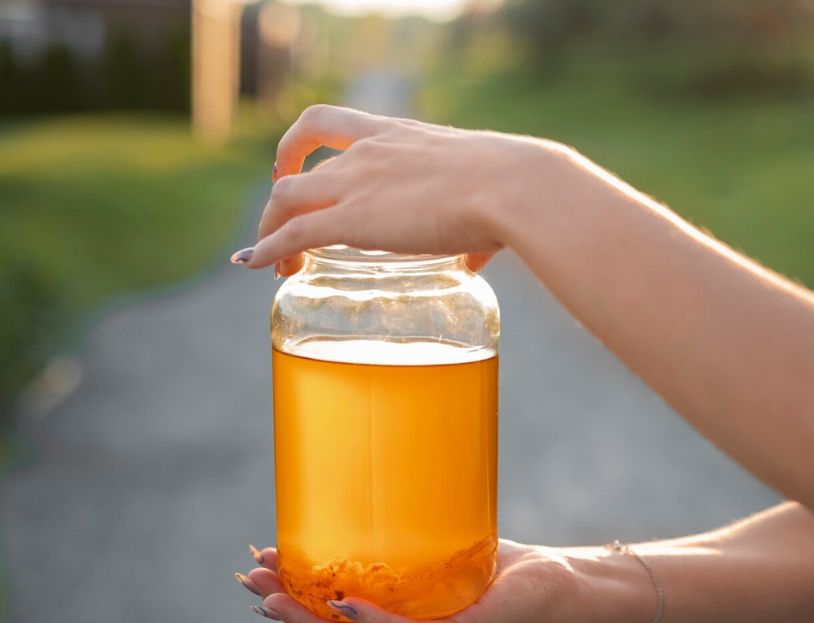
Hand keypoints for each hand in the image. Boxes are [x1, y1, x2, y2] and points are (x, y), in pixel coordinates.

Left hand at [234, 104, 562, 276]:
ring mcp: (356, 183)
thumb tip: (475, 260)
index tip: (293, 168)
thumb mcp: (483, 197)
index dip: (299, 144)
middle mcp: (367, 153)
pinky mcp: (354, 218)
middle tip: (280, 230)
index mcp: (395, 135)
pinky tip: (257, 265)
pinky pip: (294, 233)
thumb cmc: (511, 188)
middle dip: (282, 199)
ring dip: (269, 229)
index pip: (328, 123)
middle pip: (298, 169)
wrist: (510, 186)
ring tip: (267, 259)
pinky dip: (268, 249)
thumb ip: (472, 231)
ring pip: (286, 199)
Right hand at [236, 540, 578, 622]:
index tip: (259, 562)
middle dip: (287, 606)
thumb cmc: (493, 560)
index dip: (293, 593)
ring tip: (275, 596)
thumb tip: (364, 477)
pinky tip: (343, 605)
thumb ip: (402, 528)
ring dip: (312, 618)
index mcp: (394, 619)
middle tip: (250, 579)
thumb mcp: (436, 540)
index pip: (332, 613)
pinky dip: (372, 622)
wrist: (550, 579)